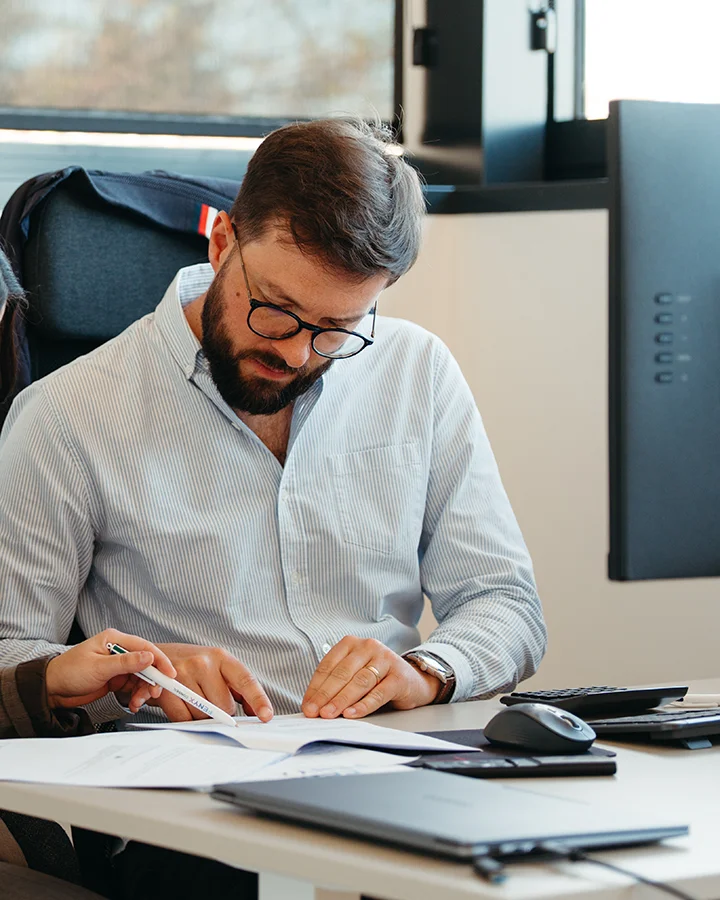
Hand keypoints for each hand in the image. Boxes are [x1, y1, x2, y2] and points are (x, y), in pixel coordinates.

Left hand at [45, 629, 175, 713]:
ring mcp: (118, 666)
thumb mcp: (98, 668)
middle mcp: (118, 651)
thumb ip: (125, 662)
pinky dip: (136, 695)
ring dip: (143, 691)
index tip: (169, 673)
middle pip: (146, 663)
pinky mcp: (116, 679)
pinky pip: (134, 686)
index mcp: (114, 640)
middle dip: (152, 680)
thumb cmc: (68, 672)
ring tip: (138, 702)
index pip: (144, 646)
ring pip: (142, 677)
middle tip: (154, 693)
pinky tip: (133, 703)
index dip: (159, 660)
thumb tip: (148, 657)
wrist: (51, 690)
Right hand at [151, 643, 272, 722]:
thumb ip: (237, 689)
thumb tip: (254, 712)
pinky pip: (184, 719)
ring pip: (204, 715)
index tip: (266, 716)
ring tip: (194, 699)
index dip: (258, 700)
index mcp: (222, 657)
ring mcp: (183, 675)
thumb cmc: (194, 666)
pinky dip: (186, 719)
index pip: (246, 680)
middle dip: (221, 712)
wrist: (157, 658)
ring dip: (202, 716)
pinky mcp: (166, 689)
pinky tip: (182, 705)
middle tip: (209, 699)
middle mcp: (203, 663)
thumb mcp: (217, 669)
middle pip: (224, 706)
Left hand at [301, 637, 440, 718]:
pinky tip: (351, 714)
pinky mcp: (399, 676)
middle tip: (314, 712)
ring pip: (359, 682)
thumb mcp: (354, 674)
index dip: (316, 687)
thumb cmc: (377, 679)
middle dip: (325, 695)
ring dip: (341, 700)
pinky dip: (363, 705)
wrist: (413, 681)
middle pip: (342, 673)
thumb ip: (336, 684)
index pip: (328, 666)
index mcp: (352, 643)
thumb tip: (313, 704)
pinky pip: (378, 692)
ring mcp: (385, 659)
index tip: (307, 705)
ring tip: (329, 714)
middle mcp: (368, 647)